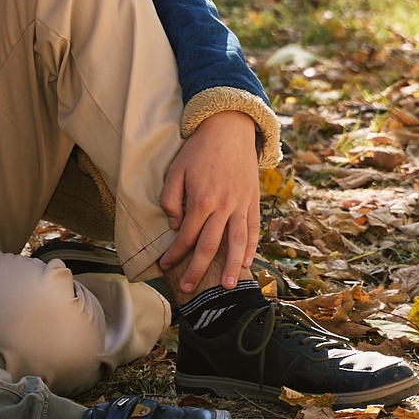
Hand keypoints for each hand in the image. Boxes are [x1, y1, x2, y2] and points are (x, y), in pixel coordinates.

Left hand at [159, 111, 263, 296]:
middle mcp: (223, 206)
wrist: (229, 129)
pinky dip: (251, 247)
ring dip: (232, 266)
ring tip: (228, 287)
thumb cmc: (197, 150)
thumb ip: (170, 199)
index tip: (165, 266)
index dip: (175, 254)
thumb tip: (175, 226)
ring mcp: (241, 204)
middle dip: (198, 270)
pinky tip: (247, 263)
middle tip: (190, 289)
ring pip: (237, 242)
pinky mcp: (253, 201)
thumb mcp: (175, 170)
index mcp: (201, 199)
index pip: (186, 236)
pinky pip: (253, 229)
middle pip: (210, 245)